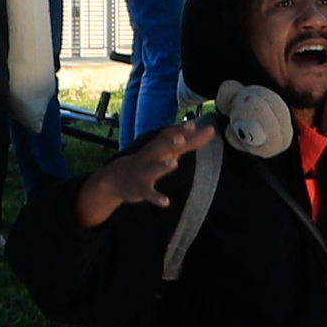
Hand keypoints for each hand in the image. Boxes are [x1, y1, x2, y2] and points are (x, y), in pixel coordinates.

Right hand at [75, 120, 213, 224]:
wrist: (114, 179)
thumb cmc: (146, 161)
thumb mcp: (166, 151)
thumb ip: (190, 142)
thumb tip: (212, 129)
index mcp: (156, 147)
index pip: (167, 136)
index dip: (178, 130)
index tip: (191, 124)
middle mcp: (149, 157)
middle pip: (159, 148)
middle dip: (169, 142)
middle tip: (181, 137)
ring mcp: (143, 173)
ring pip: (153, 169)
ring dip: (162, 166)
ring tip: (174, 163)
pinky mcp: (140, 189)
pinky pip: (148, 193)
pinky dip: (156, 198)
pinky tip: (166, 202)